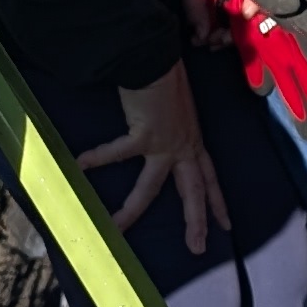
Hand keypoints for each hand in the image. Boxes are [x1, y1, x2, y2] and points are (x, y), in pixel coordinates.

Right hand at [80, 63, 227, 251]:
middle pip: (193, 191)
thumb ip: (168, 119)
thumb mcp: (175, 105)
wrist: (158, 56)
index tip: (226, 224)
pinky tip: (80, 165)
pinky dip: (98, 157)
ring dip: (132, 210)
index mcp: (193, 140)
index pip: (209, 176)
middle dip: (197, 221)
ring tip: (116, 228)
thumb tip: (155, 122)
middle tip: (198, 249)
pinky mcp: (146, 135)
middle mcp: (184, 145)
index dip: (217, 201)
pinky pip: (118, 153)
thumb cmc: (165, 74)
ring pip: (151, 187)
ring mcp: (166, 143)